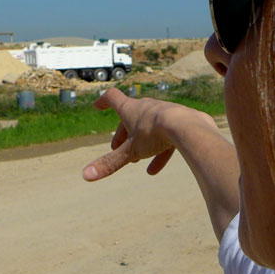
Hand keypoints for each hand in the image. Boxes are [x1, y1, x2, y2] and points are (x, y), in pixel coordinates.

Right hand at [82, 90, 199, 180]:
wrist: (188, 128)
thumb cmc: (155, 134)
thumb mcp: (130, 151)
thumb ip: (110, 163)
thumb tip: (85, 175)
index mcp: (131, 109)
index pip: (112, 98)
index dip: (103, 101)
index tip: (97, 105)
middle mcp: (147, 107)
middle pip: (131, 115)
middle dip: (123, 132)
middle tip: (118, 148)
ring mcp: (165, 112)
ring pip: (149, 127)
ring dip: (141, 141)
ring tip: (137, 160)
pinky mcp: (180, 121)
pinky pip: (166, 135)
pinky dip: (159, 150)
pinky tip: (155, 169)